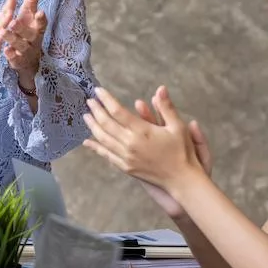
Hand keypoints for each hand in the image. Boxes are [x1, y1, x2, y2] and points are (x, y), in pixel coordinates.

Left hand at [0, 0, 46, 91]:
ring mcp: (27, 51)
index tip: (39, 12)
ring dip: (12, 39)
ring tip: (2, 33)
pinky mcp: (19, 61)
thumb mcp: (30, 14)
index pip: (41, 22)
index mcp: (37, 26)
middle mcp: (34, 39)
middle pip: (30, 34)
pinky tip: (5, 50)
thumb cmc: (28, 29)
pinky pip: (16, 59)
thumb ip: (31, 0)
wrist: (28, 58)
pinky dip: (11, 55)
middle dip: (21, 28)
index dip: (41, 18)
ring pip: (21, 46)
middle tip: (13, 22)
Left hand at [83, 86, 208, 204]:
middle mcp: (130, 144)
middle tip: (89, 101)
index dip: (106, 100)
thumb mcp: (178, 126)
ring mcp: (126, 157)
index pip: (118, 111)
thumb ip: (166, 107)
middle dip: (96, 111)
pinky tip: (88, 142)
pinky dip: (96, 147)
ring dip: (93, 126)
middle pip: (106, 124)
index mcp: (142, 131)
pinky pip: (106, 155)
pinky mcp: (126, 167)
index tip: (98, 90)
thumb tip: (160, 88)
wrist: (181, 179)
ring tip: (86, 116)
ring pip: (103, 139)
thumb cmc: (182, 151)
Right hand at [133, 98, 212, 218]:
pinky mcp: (141, 169)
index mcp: (171, 141)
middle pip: (148, 129)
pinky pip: (133, 155)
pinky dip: (126, 148)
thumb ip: (199, 139)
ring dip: (133, 129)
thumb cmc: (196, 174)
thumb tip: (194, 122)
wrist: (188, 195)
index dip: (156, 112)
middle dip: (144, 116)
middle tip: (139, 103)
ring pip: (138, 140)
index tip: (151, 100)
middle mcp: (158, 147)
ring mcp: (148, 157)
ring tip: (132, 118)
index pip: (161, 123)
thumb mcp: (202, 155)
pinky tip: (119, 140)